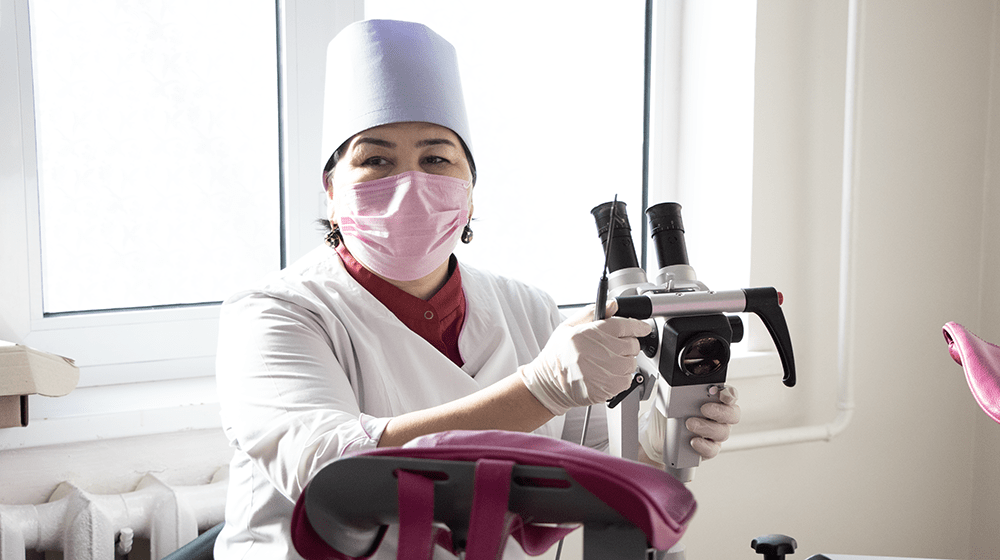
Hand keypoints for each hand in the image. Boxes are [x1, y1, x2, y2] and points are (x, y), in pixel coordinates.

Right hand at [519, 302, 651, 415]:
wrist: (549, 383)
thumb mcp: (569, 326)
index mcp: (591, 333)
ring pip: (632, 362)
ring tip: (606, 362)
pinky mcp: (610, 388)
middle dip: (627, 344)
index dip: (638, 326)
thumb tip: (613, 305)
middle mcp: (602, 351)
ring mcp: (607, 371)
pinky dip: (621, 376)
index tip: (642, 328)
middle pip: (632, 344)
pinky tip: (606, 374)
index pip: (625, 325)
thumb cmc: (558, 356)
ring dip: (624, 361)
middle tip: (612, 347)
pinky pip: (628, 379)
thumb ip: (592, 313)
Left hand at [639, 385, 741, 462]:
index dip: (730, 394)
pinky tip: (693, 441)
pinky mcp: (709, 449)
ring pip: (723, 432)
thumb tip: (682, 390)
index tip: (721, 393)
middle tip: (704, 409)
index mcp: (714, 401)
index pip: (730, 395)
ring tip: (690, 424)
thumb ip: (681, 393)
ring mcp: (715, 434)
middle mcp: (719, 418)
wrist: (657, 437)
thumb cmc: (668, 415)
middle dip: (719, 411)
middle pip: (733, 414)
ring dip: (707, 427)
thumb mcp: (671, 400)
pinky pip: (713, 450)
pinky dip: (704, 445)